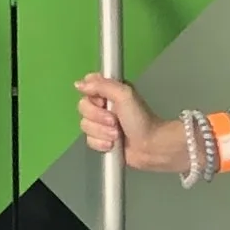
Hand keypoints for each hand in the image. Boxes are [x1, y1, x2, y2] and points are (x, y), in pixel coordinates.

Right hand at [77, 74, 192, 175]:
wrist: (150, 145)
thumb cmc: (141, 119)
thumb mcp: (124, 95)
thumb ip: (101, 85)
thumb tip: (79, 84)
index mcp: (109, 91)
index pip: (87, 86)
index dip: (91, 95)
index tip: (103, 101)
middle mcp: (104, 105)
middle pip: (83, 107)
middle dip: (98, 117)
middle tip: (115, 121)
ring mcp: (101, 124)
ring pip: (85, 125)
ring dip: (101, 132)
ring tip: (117, 135)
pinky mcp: (101, 139)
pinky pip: (89, 140)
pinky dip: (101, 143)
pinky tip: (113, 144)